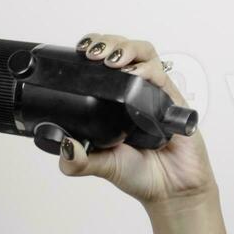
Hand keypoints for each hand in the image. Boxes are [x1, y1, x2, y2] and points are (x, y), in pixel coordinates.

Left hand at [57, 33, 216, 206]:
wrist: (171, 191)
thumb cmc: (139, 174)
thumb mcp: (99, 166)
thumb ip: (77, 160)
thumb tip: (61, 145)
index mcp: (112, 102)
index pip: (100, 64)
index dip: (90, 50)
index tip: (78, 51)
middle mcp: (133, 93)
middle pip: (122, 49)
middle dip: (106, 42)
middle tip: (92, 53)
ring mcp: (154, 94)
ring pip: (144, 53)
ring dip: (126, 48)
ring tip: (111, 59)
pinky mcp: (173, 101)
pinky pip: (162, 75)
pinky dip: (148, 70)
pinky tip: (135, 75)